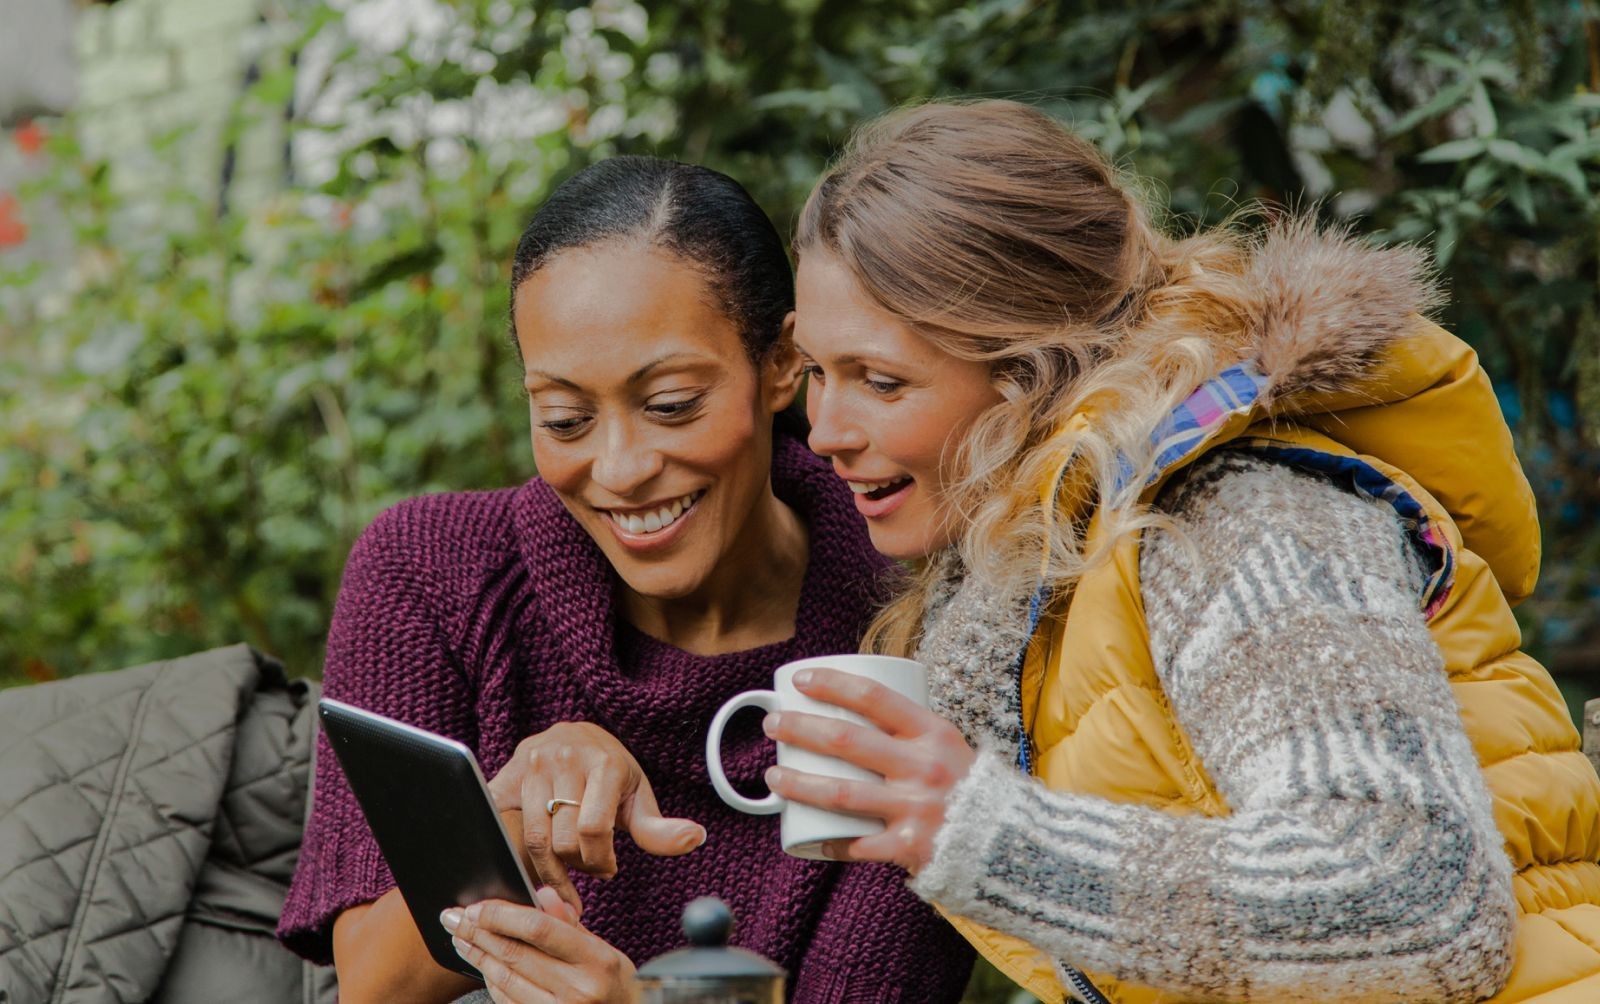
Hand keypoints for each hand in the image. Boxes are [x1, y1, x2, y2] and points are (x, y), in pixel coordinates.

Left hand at [442, 888, 634, 1003]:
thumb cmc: (615, 985)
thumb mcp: (603, 950)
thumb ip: (569, 924)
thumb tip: (540, 893)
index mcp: (596, 960)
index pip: (540, 929)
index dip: (503, 915)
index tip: (477, 907)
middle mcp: (578, 990)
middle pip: (515, 954)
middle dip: (478, 932)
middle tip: (453, 917)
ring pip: (505, 979)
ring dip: (477, 956)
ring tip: (461, 938)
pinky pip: (507, 1001)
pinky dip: (490, 980)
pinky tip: (482, 965)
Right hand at [488, 722, 704, 917]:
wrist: (574, 735)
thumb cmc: (611, 771)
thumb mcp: (638, 794)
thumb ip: (659, 827)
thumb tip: (695, 838)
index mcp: (603, 762)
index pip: (593, 829)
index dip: (600, 860)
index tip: (608, 868)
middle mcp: (564, 758)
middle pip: (563, 839)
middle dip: (580, 865)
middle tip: (591, 868)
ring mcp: (530, 765)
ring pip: (534, 838)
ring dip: (551, 868)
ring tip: (568, 870)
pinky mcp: (504, 777)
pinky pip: (504, 830)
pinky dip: (519, 857)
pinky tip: (534, 867)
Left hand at [761, 667, 976, 873]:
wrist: (1012, 844)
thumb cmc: (970, 789)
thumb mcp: (947, 747)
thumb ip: (909, 732)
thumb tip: (853, 706)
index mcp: (933, 733)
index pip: (874, 696)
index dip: (832, 683)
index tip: (801, 679)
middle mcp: (923, 767)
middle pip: (845, 740)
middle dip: (800, 727)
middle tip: (774, 723)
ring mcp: (915, 808)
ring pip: (839, 792)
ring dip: (797, 783)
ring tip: (773, 775)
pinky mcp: (909, 849)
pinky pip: (856, 845)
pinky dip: (829, 842)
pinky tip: (807, 839)